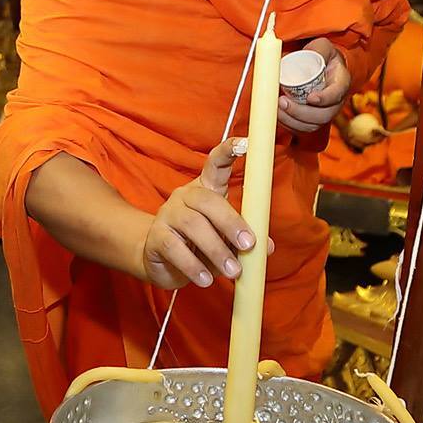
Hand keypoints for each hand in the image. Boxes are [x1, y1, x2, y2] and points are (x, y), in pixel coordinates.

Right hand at [141, 138, 272, 289]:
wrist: (159, 260)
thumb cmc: (198, 244)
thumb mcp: (225, 240)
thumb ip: (243, 240)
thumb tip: (266, 247)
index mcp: (205, 190)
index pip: (215, 164)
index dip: (229, 151)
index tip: (245, 143)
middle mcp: (185, 196)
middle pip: (207, 201)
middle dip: (231, 222)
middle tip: (249, 245)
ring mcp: (168, 214)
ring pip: (193, 225)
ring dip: (216, 249)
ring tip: (233, 271)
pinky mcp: (156, 237)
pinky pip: (174, 247)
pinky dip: (193, 265)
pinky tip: (206, 279)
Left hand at [279, 39, 350, 133]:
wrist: (323, 66)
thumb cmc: (322, 56)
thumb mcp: (322, 47)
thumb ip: (316, 49)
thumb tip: (299, 55)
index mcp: (341, 82)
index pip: (337, 94)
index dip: (325, 98)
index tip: (310, 98)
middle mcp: (335, 101)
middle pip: (323, 115)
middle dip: (301, 112)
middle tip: (283, 102)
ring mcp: (325, 112)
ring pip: (312, 125)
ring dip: (292, 120)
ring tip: (277, 108)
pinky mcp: (312, 119)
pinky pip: (303, 129)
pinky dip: (289, 125)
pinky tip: (278, 115)